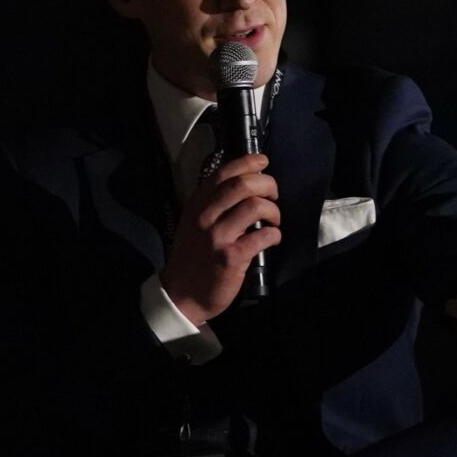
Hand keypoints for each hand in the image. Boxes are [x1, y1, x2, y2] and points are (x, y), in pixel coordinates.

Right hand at [159, 153, 281, 325]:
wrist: (182, 294)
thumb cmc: (193, 257)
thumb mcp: (194, 223)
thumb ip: (213, 204)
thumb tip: (245, 184)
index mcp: (197, 204)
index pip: (223, 173)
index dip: (248, 162)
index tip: (263, 162)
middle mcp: (205, 216)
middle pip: (242, 184)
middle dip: (267, 184)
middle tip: (274, 195)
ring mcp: (217, 236)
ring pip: (254, 206)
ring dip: (273, 210)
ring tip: (274, 220)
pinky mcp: (231, 257)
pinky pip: (262, 236)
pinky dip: (274, 234)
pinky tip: (272, 238)